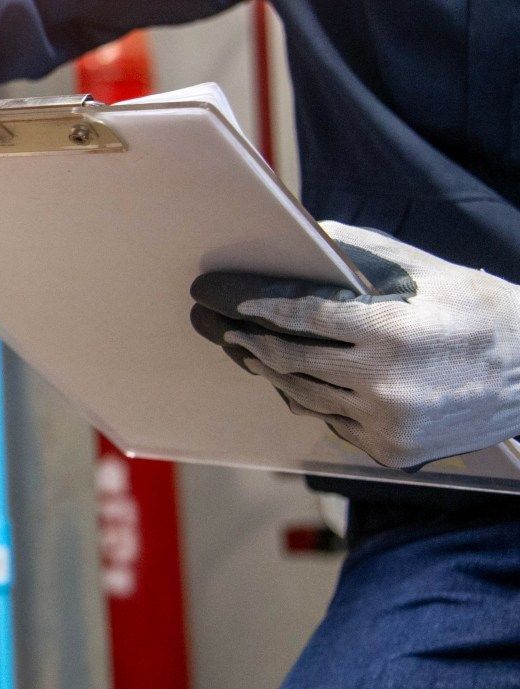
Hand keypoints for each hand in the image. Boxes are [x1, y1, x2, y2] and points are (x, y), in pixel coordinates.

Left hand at [189, 221, 519, 469]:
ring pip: (299, 394)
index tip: (212, 291)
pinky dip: (307, 397)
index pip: (297, 314)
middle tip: (211, 320)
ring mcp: (387, 424)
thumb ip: (357, 254)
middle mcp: (385, 383)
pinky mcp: (391, 452)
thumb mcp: (424, 271)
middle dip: (240, 336)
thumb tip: (300, 236)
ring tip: (242, 346)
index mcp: (391, 331)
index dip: (246, 301)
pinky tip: (291, 377)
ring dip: (266, 368)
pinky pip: (328, 421)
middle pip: (285, 358)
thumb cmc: (477, 311)